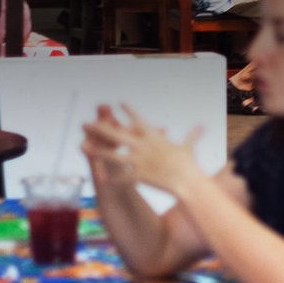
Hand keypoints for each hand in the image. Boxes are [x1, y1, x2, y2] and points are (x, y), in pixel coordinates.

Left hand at [82, 104, 205, 198]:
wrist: (187, 180)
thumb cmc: (188, 163)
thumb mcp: (188, 147)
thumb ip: (192, 135)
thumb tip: (202, 126)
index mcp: (153, 136)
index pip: (138, 119)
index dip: (128, 110)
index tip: (119, 102)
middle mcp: (142, 146)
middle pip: (116, 135)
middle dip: (98, 128)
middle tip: (85, 123)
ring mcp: (138, 160)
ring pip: (112, 155)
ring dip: (95, 150)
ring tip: (81, 146)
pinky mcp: (138, 175)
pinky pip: (121, 177)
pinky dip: (112, 178)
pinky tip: (101, 178)